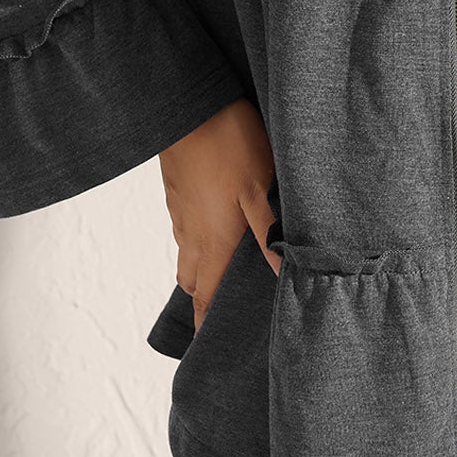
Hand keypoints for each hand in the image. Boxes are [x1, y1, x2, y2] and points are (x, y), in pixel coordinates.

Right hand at [158, 97, 280, 331]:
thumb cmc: (228, 144)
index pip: (206, 297)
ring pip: (188, 256)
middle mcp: (193, 235)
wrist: (188, 106)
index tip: (208, 350)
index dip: (206, 325)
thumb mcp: (258, 188)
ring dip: (201, 273)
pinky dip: (197, 244)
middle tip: (220, 319)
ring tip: (220, 280)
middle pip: (194, 283)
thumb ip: (268, 234)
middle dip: (204, 304)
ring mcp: (182, 214)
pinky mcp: (178, 194)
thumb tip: (278, 277)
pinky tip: (215, 232)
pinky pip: (186, 231)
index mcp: (214, 241)